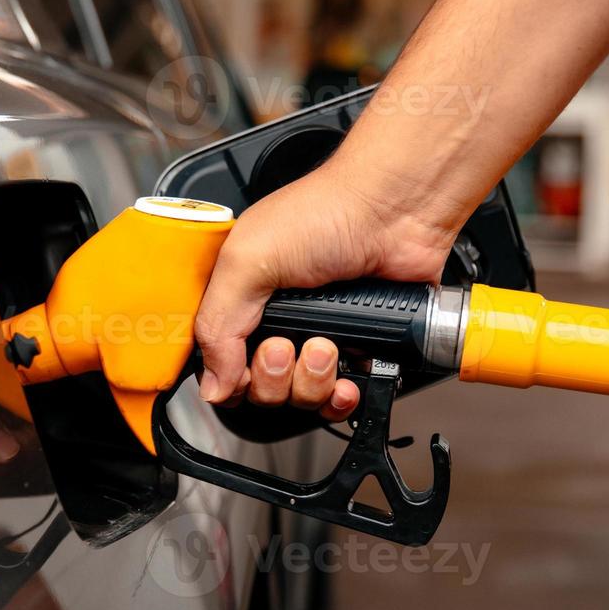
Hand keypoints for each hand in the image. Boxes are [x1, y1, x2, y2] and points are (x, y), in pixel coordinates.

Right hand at [194, 156, 457, 414]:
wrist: (395, 211)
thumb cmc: (326, 212)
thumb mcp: (247, 259)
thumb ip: (217, 323)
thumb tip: (213, 385)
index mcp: (243, 298)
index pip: (222, 364)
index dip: (232, 378)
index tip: (245, 366)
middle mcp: (281, 321)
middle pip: (261, 390)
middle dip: (273, 378)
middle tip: (286, 346)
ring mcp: (321, 336)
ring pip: (302, 398)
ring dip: (311, 381)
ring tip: (326, 346)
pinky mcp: (361, 347)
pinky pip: (342, 398)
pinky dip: (343, 397)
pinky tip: (348, 378)